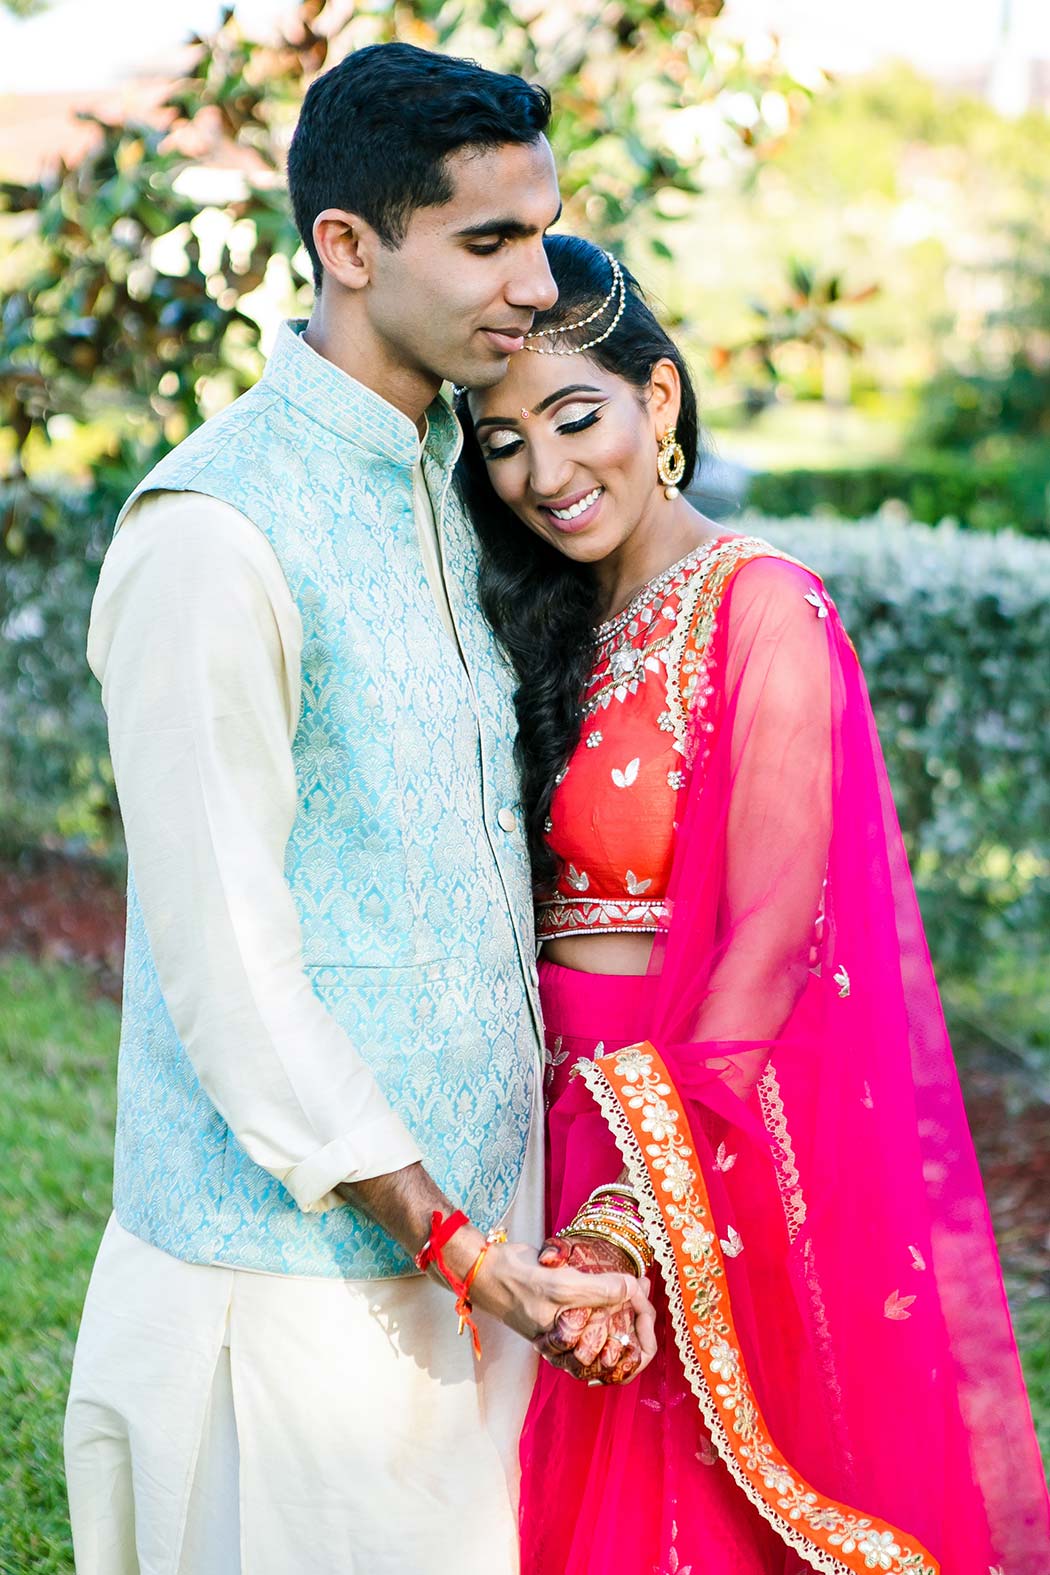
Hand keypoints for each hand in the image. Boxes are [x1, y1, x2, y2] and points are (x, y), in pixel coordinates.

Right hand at [533, 1234, 656, 1384]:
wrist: (488, 1271)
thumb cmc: (520, 1285)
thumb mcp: (563, 1286)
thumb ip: (600, 1290)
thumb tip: (633, 1289)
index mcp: (572, 1350)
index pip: (620, 1361)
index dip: (641, 1334)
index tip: (643, 1299)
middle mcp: (573, 1344)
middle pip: (619, 1345)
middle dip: (638, 1316)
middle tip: (644, 1286)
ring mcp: (569, 1326)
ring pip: (609, 1326)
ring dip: (627, 1305)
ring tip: (637, 1283)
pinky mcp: (566, 1308)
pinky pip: (596, 1312)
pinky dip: (611, 1297)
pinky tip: (621, 1283)